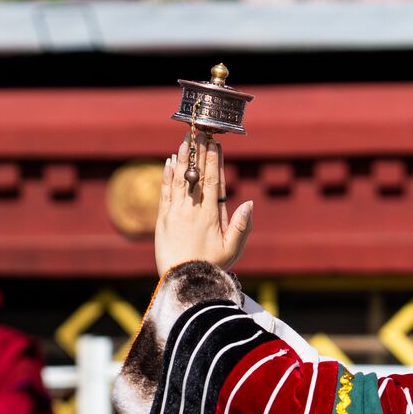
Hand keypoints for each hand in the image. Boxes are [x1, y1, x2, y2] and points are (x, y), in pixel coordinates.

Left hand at [154, 132, 253, 276]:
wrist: (183, 280)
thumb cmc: (211, 266)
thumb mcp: (233, 249)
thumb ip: (242, 226)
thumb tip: (249, 203)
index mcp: (210, 215)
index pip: (213, 181)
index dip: (214, 161)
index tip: (215, 143)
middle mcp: (192, 209)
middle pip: (196, 175)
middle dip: (199, 152)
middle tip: (201, 132)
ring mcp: (175, 212)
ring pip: (179, 179)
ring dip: (183, 158)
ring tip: (186, 140)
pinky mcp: (162, 219)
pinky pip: (165, 192)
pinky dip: (167, 176)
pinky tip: (170, 162)